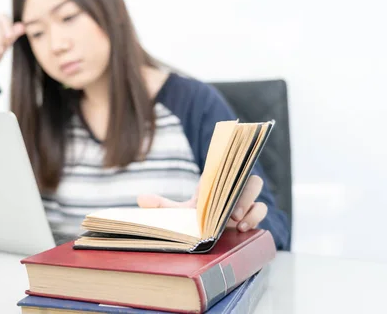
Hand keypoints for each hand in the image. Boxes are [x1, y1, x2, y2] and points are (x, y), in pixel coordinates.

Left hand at [136, 175, 267, 231]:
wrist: (204, 235)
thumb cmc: (194, 218)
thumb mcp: (179, 212)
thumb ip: (162, 205)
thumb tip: (141, 199)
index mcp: (218, 182)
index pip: (231, 166)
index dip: (233, 167)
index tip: (227, 176)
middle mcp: (233, 190)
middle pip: (249, 180)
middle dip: (244, 195)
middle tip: (232, 212)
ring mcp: (244, 204)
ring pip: (257, 197)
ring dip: (252, 209)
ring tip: (238, 222)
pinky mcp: (250, 217)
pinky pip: (260, 212)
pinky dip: (255, 218)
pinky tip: (244, 227)